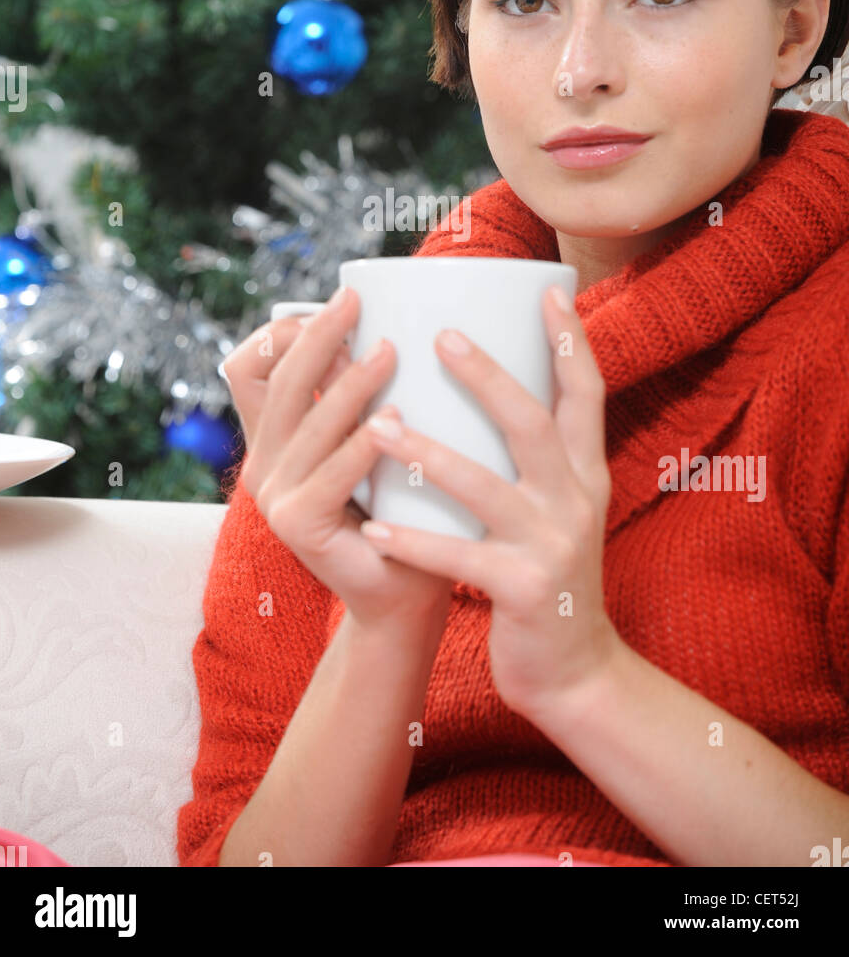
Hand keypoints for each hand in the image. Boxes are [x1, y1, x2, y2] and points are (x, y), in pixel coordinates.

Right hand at [220, 287, 454, 630]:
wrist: (405, 593)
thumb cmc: (402, 509)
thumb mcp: (376, 440)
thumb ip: (365, 396)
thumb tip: (393, 323)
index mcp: (275, 438)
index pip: (248, 367)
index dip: (282, 331)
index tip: (339, 305)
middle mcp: (264, 463)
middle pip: (277, 380)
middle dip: (318, 334)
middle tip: (357, 304)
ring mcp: (276, 496)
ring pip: (307, 421)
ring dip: (348, 382)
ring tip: (390, 353)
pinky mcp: (299, 526)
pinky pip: (331, 474)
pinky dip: (362, 444)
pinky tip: (392, 421)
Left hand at [355, 284, 618, 715]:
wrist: (577, 672)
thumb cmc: (546, 576)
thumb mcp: (560, 508)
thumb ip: (539, 458)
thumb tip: (495, 388)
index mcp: (585, 473)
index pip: (587, 394)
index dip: (571, 342)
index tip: (550, 292)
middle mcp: (577, 500)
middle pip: (535, 423)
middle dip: (489, 377)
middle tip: (441, 337)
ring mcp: (553, 545)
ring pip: (487, 486)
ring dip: (429, 453)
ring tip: (380, 425)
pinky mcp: (525, 591)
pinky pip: (460, 558)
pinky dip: (416, 542)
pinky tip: (375, 527)